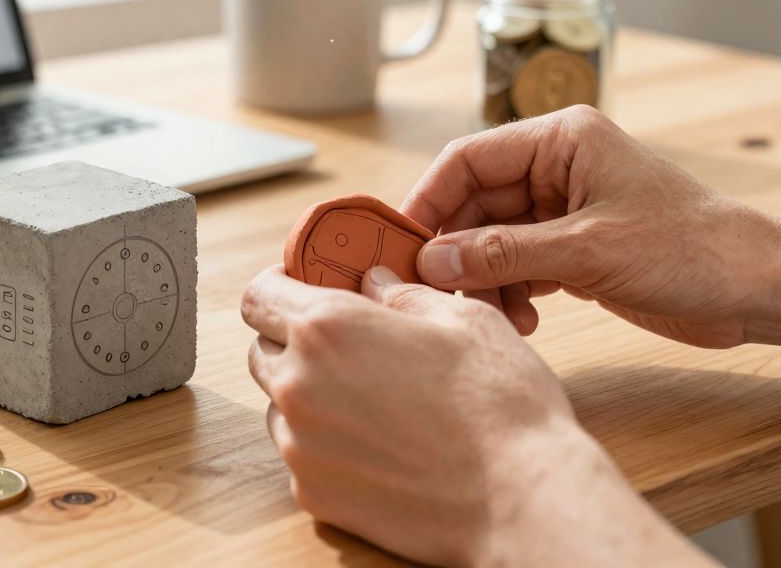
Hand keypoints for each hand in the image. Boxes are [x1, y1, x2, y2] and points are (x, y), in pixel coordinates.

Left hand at [241, 264, 707, 565]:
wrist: (521, 500)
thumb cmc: (500, 404)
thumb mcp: (462, 319)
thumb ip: (402, 293)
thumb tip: (375, 281)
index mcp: (328, 328)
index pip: (258, 295)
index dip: (278, 286)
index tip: (301, 288)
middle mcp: (298, 385)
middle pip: (262, 349)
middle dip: (293, 339)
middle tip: (347, 344)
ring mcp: (300, 445)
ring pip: (278, 405)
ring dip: (308, 393)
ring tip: (372, 399)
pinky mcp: (313, 494)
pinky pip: (301, 454)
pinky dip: (326, 443)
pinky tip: (380, 443)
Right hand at [402, 105, 780, 348]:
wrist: (755, 288)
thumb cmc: (689, 249)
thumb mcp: (587, 250)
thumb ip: (503, 254)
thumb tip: (433, 262)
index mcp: (560, 140)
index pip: (468, 159)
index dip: (428, 201)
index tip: (400, 245)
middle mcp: (556, 168)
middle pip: (474, 204)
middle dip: (456, 252)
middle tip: (438, 295)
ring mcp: (564, 209)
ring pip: (492, 241)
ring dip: (484, 281)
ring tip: (495, 317)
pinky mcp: (573, 247)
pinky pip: (517, 265)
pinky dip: (510, 293)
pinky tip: (522, 320)